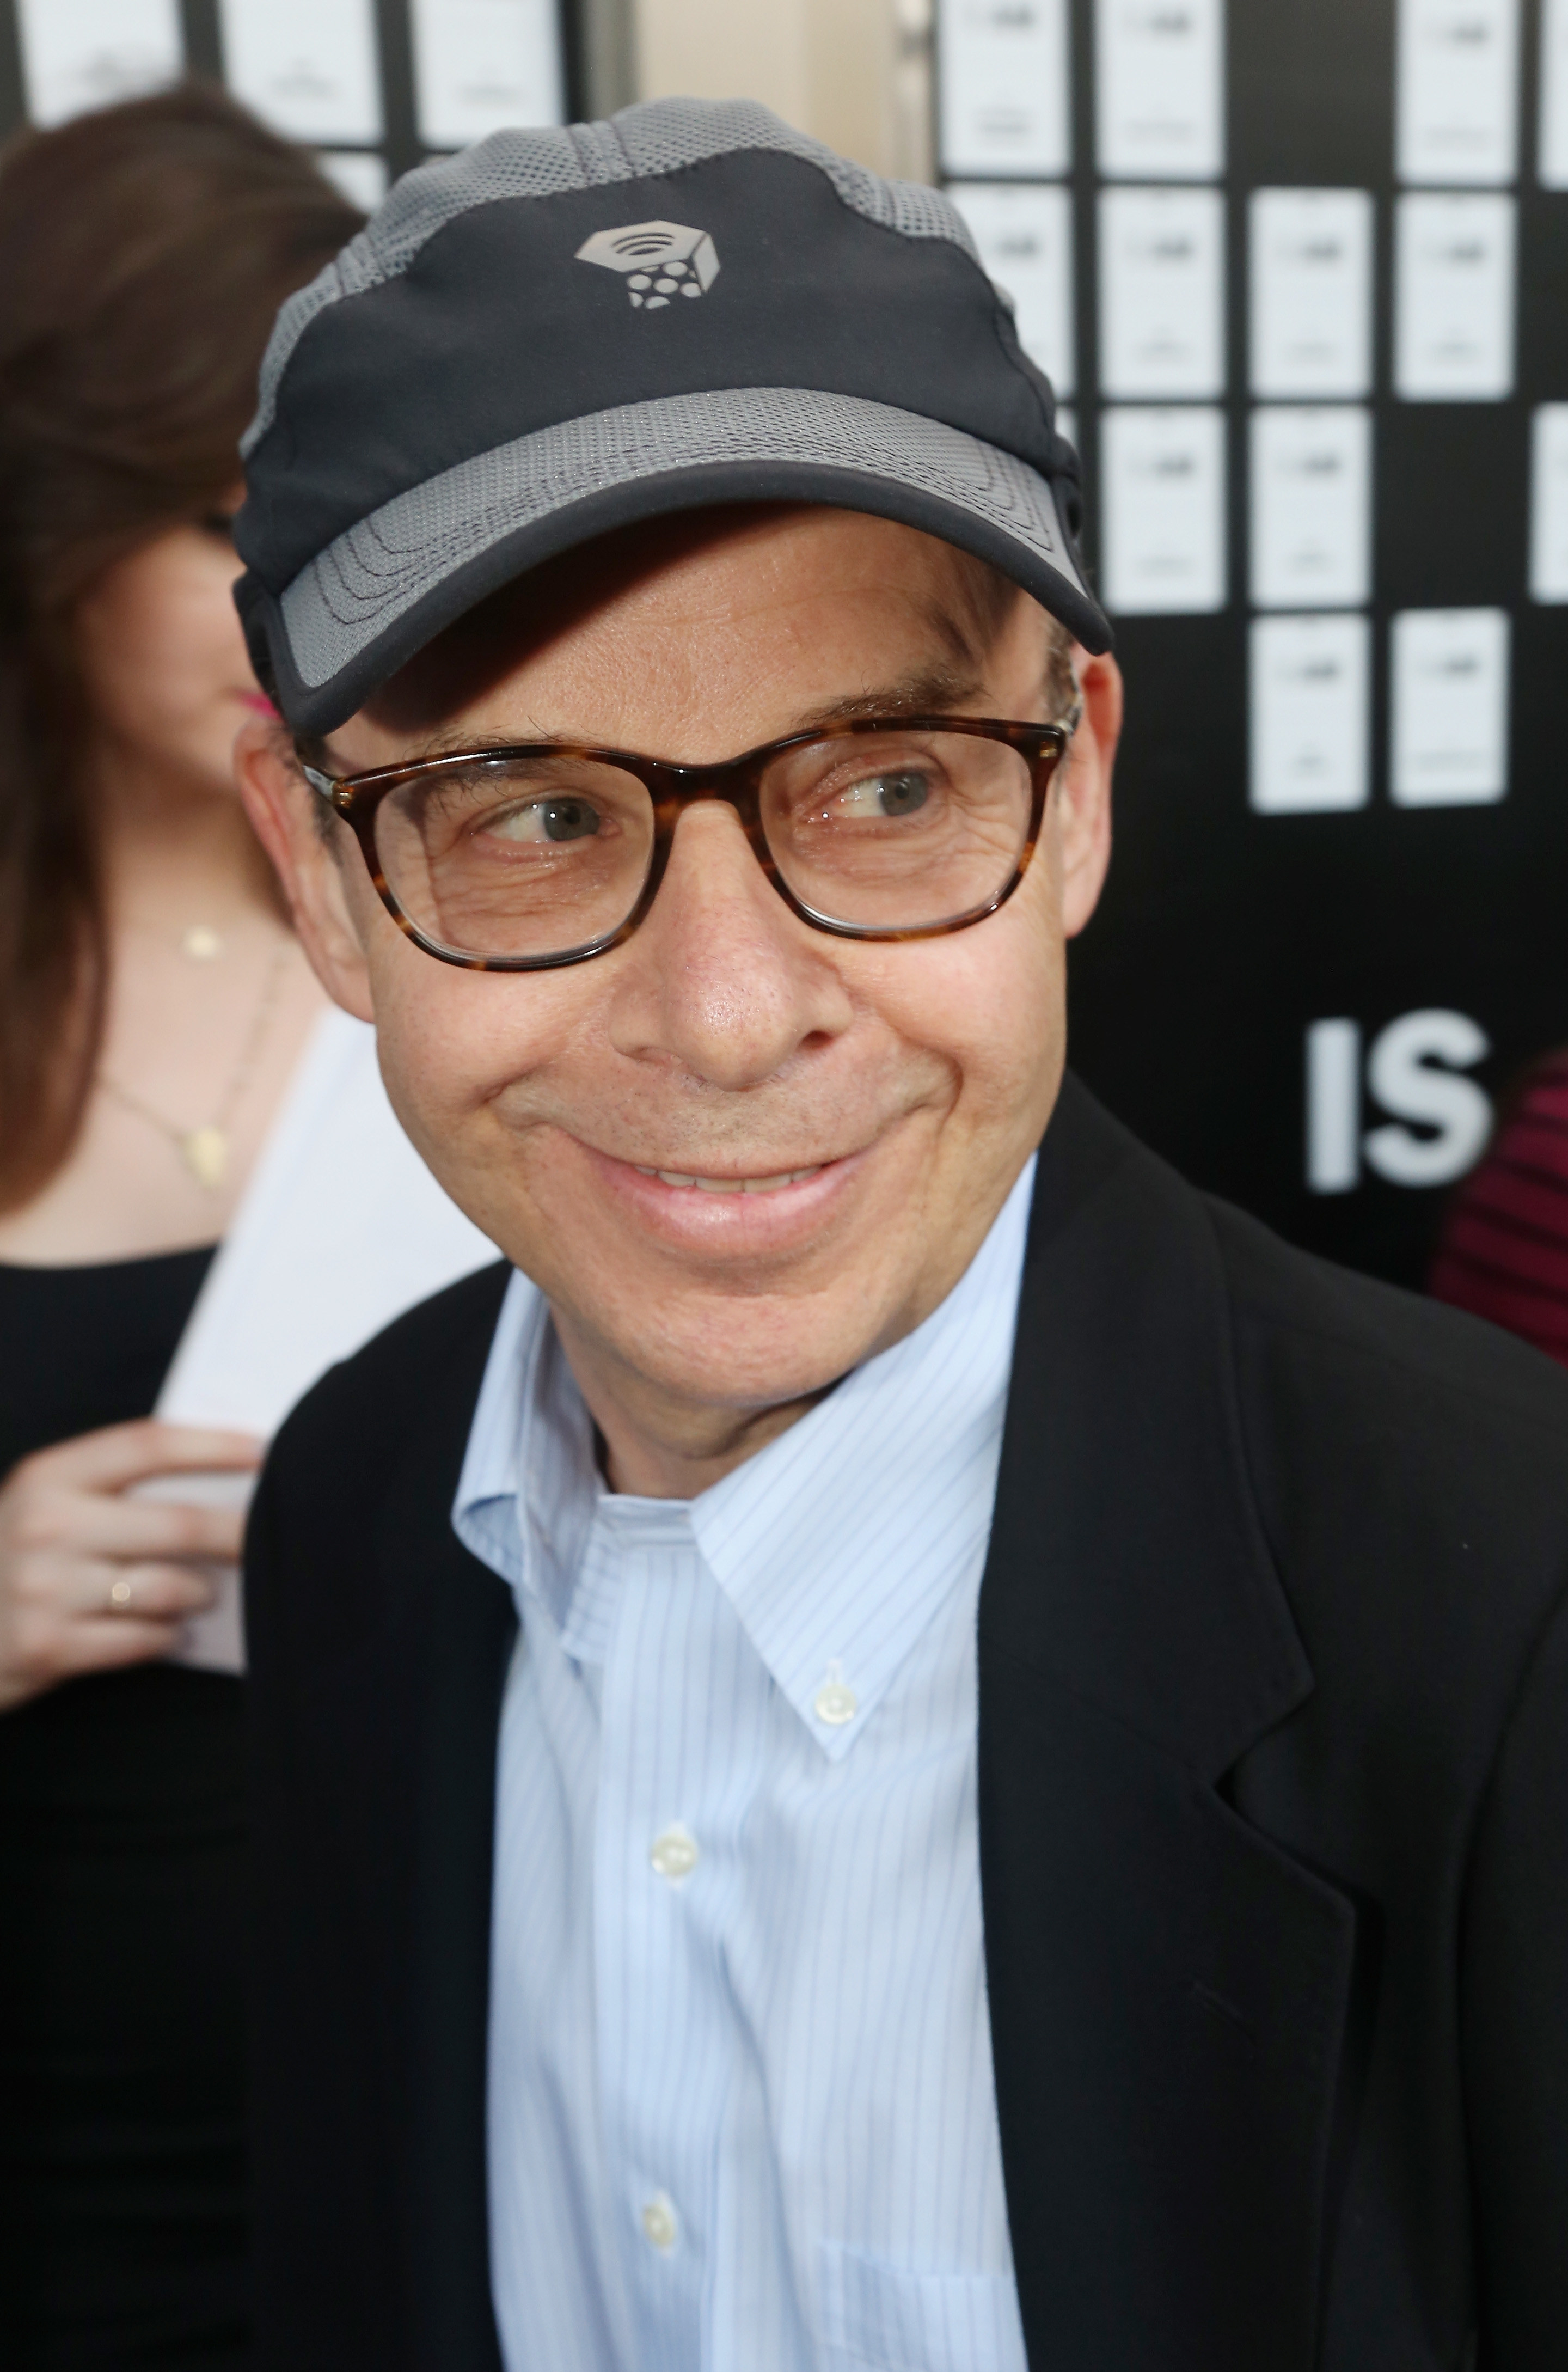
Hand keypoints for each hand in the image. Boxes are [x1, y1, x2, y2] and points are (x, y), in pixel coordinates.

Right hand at [0, 1420, 262, 1712]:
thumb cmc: (5, 1559)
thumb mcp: (42, 1505)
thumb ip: (111, 1490)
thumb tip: (215, 1484)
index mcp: (49, 1476)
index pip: (148, 1445)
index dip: (214, 1445)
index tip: (264, 1451)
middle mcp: (47, 1526)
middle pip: (177, 1522)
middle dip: (237, 1533)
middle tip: (266, 1538)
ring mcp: (46, 1589)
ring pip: (167, 1586)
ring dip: (200, 1592)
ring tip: (203, 1593)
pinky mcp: (49, 1646)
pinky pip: (143, 1639)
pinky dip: (166, 1635)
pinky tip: (169, 1631)